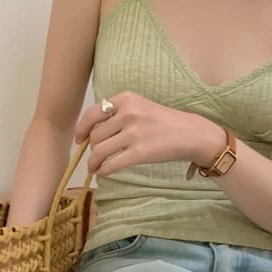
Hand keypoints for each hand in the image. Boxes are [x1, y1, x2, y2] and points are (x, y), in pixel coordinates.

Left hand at [74, 91, 223, 175]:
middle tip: (95, 155)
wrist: (191, 134)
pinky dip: (103, 170)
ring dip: (94, 161)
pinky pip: (112, 164)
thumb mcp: (140, 107)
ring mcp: (134, 133)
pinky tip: (104, 172)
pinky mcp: (140, 152)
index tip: (80, 138)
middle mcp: (128, 113)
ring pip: (100, 150)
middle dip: (92, 147)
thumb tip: (91, 133)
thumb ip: (118, 114)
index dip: (82, 128)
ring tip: (95, 166)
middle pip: (95, 135)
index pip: (93, 113)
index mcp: (126, 99)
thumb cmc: (164, 122)